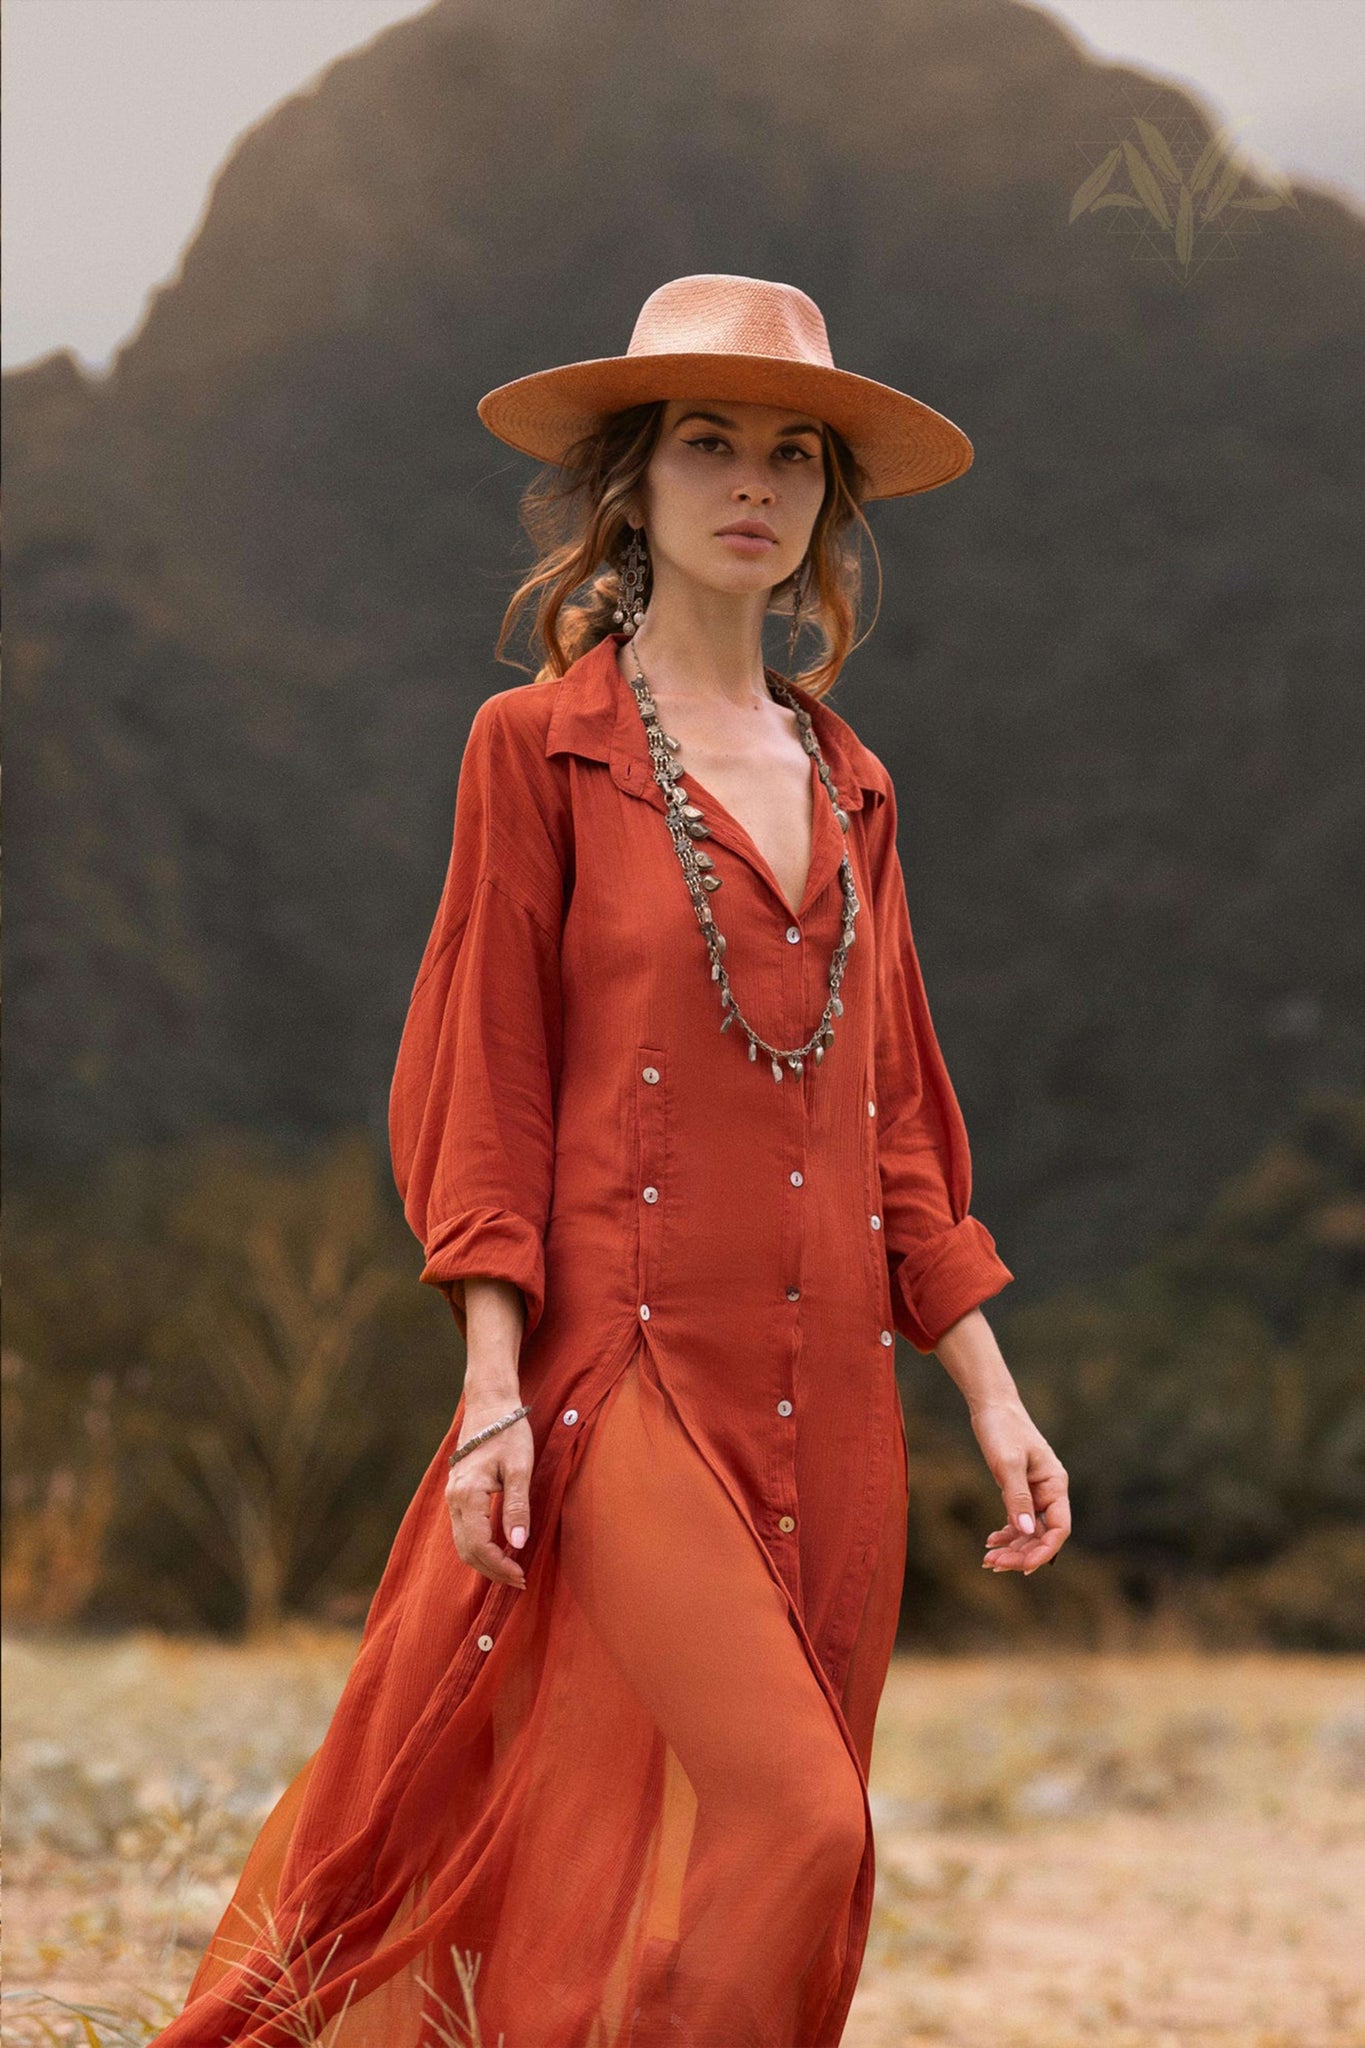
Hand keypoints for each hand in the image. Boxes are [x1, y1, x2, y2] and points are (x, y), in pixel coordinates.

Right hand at [444, 1409, 533, 1589]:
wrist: (489, 1405)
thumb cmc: (509, 1432)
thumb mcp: (520, 1467)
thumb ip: (517, 1506)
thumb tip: (518, 1544)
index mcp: (468, 1494)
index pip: (480, 1546)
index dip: (500, 1567)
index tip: (522, 1576)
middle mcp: (454, 1498)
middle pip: (467, 1551)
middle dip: (492, 1571)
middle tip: (520, 1580)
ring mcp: (452, 1496)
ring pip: (462, 1543)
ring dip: (485, 1561)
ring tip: (511, 1569)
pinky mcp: (457, 1492)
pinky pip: (463, 1529)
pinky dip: (479, 1546)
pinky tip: (499, 1547)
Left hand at [970, 1398, 1070, 1574]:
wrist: (992, 1406)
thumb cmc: (1003, 1428)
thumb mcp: (1008, 1463)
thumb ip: (1017, 1497)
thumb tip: (1025, 1531)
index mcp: (1055, 1485)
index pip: (1060, 1528)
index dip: (1044, 1550)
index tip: (1023, 1566)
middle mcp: (1049, 1492)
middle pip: (1043, 1534)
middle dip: (1021, 1552)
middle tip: (994, 1563)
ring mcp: (1035, 1493)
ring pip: (1029, 1531)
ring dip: (1012, 1547)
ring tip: (988, 1558)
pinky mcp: (1020, 1491)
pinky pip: (1018, 1520)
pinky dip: (1007, 1533)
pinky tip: (991, 1540)